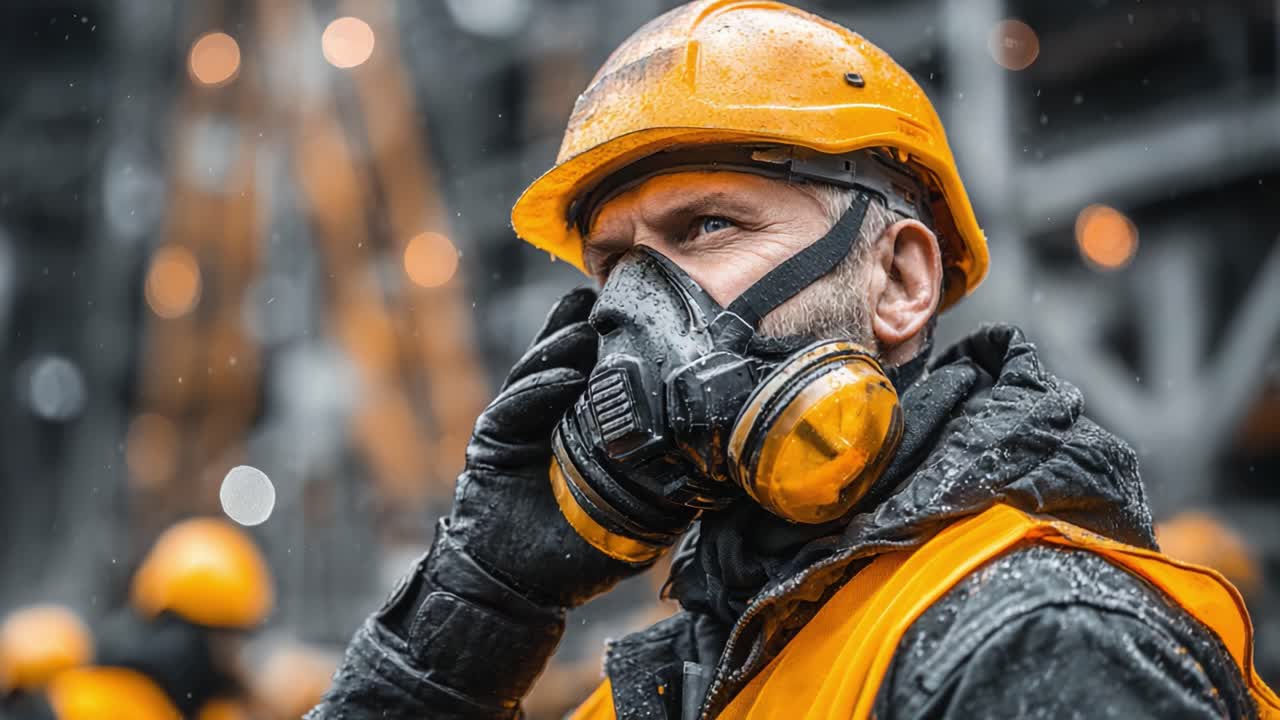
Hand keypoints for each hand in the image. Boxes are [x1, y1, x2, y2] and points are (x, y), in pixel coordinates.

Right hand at [443, 287, 647, 607]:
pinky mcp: (494, 437)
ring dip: (565, 344)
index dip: (622, 342)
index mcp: (588, 424)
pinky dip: (538, 389)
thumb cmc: (580, 548)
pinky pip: (514, 406)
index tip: (652, 311)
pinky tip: (564, 375)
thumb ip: (664, 477)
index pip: (605, 371)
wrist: (517, 582)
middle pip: (570, 356)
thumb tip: (719, 457)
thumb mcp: (636, 510)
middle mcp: (553, 412)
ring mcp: (522, 421)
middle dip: (590, 326)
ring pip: (542, 368)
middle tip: (614, 298)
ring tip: (588, 322)